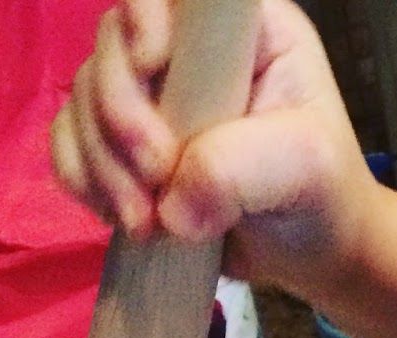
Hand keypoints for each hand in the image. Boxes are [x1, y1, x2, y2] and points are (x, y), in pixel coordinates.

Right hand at [50, 0, 378, 300]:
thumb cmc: (325, 195)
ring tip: (147, 223)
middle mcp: (187, 51)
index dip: (143, 19)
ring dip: (103, 163)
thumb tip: (170, 206)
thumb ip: (239, 168)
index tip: (152, 65)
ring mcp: (151, 97)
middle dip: (121, 115)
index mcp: (238, 30)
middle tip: (157, 175)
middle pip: (111, 46)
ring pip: (85, 99)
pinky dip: (84, 181)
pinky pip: (71, 144)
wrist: (316, 254)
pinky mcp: (127, 146)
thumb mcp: (305, 168)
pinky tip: (124, 220)